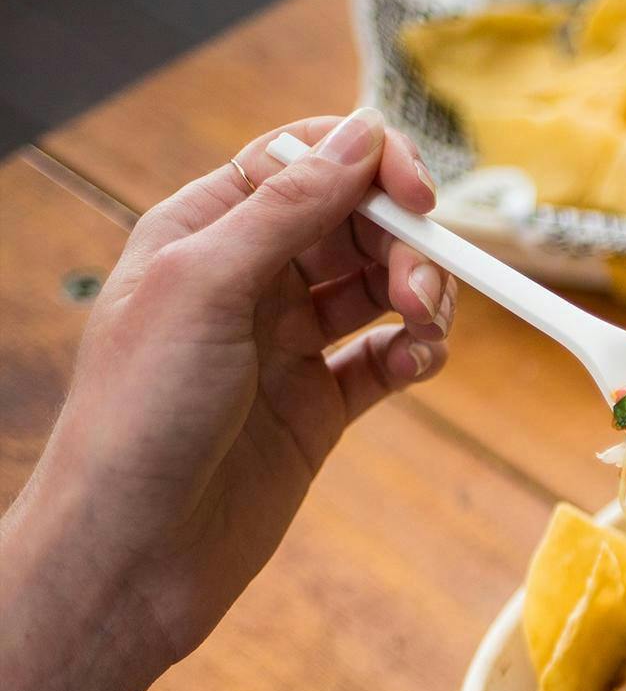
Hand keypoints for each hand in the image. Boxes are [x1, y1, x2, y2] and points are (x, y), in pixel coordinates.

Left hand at [0, 109, 453, 690]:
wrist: (133, 555)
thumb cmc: (138, 419)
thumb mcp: (203, 288)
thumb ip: (285, 210)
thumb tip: (354, 136)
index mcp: (203, 233)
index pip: (303, 164)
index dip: (369, 169)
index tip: (418, 201)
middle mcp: (247, 281)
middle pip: (355, 224)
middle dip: (403, 242)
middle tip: (422, 289)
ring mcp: (285, 345)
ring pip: (379, 288)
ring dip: (418, 295)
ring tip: (426, 329)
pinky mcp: (318, 408)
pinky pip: (386, 358)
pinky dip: (416, 353)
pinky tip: (421, 363)